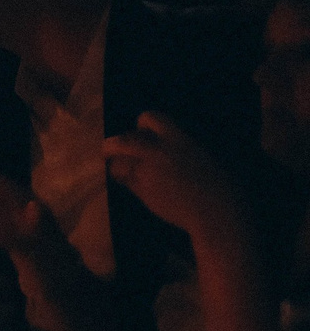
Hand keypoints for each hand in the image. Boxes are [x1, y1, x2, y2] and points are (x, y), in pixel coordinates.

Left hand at [103, 112, 240, 239]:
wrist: (218, 213)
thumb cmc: (220, 186)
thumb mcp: (202, 155)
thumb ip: (178, 147)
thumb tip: (162, 145)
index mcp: (178, 138)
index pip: (149, 117)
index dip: (141, 125)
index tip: (142, 132)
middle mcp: (158, 151)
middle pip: (122, 140)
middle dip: (113, 145)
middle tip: (110, 150)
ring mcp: (147, 171)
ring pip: (117, 162)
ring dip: (117, 164)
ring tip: (120, 168)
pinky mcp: (142, 190)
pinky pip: (124, 181)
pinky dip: (124, 181)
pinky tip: (130, 184)